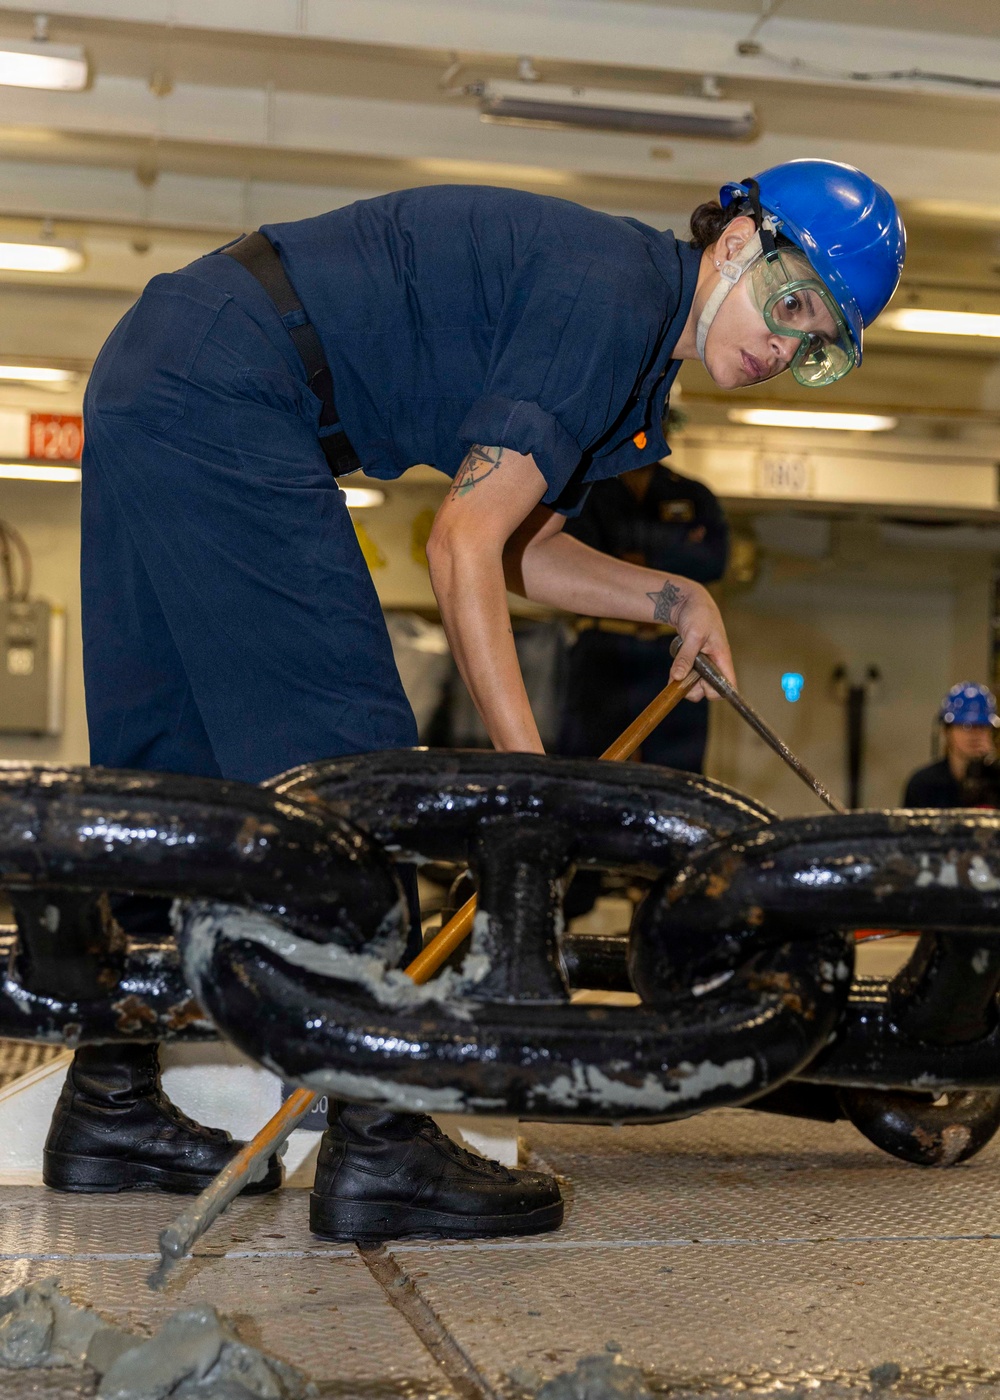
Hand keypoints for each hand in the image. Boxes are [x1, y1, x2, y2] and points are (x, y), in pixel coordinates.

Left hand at [666, 581, 735, 701]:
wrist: (688, 602)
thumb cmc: (698, 613)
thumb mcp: (692, 635)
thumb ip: (686, 657)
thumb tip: (678, 678)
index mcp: (722, 658)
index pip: (727, 687)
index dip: (715, 692)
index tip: (699, 685)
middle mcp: (716, 664)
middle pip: (709, 690)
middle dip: (694, 689)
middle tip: (681, 677)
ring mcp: (706, 664)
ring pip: (698, 685)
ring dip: (685, 682)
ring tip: (676, 671)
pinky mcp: (695, 662)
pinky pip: (690, 677)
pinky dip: (681, 676)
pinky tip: (675, 671)